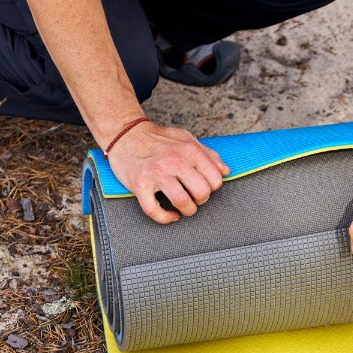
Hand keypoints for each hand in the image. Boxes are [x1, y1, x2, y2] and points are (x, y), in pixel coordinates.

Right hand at [107, 121, 229, 222]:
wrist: (126, 134)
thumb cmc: (158, 138)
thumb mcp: (187, 139)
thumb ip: (208, 154)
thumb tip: (225, 171)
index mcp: (189, 150)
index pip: (215, 179)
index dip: (213, 188)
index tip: (204, 187)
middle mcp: (175, 161)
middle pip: (202, 192)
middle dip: (201, 200)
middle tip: (194, 197)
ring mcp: (156, 174)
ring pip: (182, 202)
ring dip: (187, 210)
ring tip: (184, 207)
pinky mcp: (140, 185)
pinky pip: (154, 210)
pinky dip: (165, 218)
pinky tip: (170, 215)